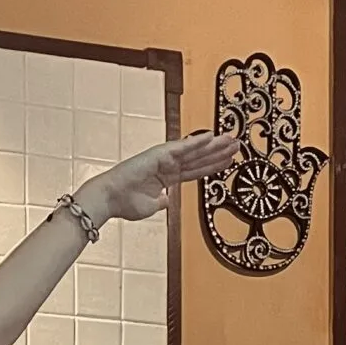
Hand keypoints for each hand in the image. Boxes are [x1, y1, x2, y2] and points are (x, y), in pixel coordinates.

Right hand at [81, 129, 240, 225]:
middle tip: (236, 145)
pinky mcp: (158, 155)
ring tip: (230, 141)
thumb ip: (161, 202)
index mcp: (167, 178)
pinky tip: (210, 137)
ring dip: (213, 146)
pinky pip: (181, 148)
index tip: (227, 161)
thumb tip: (167, 199)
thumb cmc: (124, 203)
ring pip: (194, 151)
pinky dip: (196, 142)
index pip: (195, 170)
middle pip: (199, 158)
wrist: (110, 199)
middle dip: (218, 153)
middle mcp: (167, 166)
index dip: (212, 165)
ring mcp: (164, 159)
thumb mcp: (150, 207)